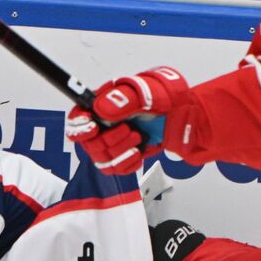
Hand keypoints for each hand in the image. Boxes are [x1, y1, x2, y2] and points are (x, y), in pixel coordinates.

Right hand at [66, 67, 189, 174]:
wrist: (183, 113)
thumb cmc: (165, 97)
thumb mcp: (146, 92)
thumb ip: (123, 100)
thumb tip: (101, 108)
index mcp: (103, 103)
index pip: (77, 118)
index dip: (79, 126)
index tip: (93, 127)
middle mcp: (103, 123)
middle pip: (89, 143)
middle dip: (110, 140)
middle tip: (129, 131)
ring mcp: (112, 140)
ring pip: (102, 159)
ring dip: (121, 152)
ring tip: (138, 138)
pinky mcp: (122, 155)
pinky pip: (116, 169)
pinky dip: (128, 162)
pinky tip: (139, 151)